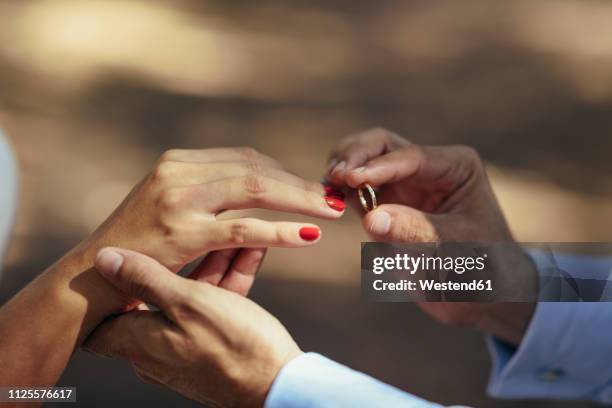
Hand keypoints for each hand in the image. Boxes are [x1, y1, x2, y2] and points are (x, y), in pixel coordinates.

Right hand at [53, 147, 345, 315]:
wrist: (93, 276)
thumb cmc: (138, 245)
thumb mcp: (169, 205)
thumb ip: (207, 191)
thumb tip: (256, 185)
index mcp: (179, 162)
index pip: (246, 158)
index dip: (284, 172)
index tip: (312, 186)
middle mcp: (178, 171)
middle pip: (256, 169)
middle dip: (300, 184)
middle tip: (335, 197)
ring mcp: (179, 199)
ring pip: (255, 190)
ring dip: (299, 201)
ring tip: (332, 211)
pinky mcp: (181, 231)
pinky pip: (242, 228)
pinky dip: (280, 230)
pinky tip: (308, 236)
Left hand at [84, 247, 300, 407]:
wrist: (280, 386)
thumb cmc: (233, 345)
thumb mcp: (189, 303)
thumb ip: (146, 278)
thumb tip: (104, 258)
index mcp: (139, 341)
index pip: (100, 316)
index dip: (105, 285)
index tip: (119, 254)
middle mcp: (155, 350)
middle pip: (154, 295)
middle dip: (177, 259)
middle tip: (193, 230)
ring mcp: (186, 350)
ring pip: (190, 298)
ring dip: (212, 265)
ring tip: (235, 234)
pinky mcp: (213, 349)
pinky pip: (213, 309)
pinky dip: (228, 283)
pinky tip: (249, 251)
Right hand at [327, 128, 535, 343]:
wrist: (484, 295)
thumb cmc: (483, 269)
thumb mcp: (454, 250)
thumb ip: (413, 231)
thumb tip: (371, 218)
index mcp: (455, 167)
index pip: (410, 157)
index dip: (378, 166)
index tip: (352, 178)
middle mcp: (427, 169)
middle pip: (382, 145)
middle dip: (356, 156)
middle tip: (336, 175)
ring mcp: (404, 185)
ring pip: (364, 160)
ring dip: (343, 167)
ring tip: (328, 185)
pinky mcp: (385, 205)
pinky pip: (357, 189)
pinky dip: (340, 189)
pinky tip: (327, 197)